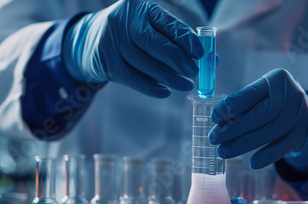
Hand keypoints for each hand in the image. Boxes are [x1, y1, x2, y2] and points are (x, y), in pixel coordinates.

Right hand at [63, 0, 203, 97]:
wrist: (93, 41)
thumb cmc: (135, 35)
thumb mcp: (154, 28)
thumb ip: (181, 41)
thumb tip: (213, 60)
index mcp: (141, 7)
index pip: (166, 22)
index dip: (185, 38)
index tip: (201, 53)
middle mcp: (123, 20)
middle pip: (152, 43)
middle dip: (177, 60)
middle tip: (194, 72)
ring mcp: (111, 41)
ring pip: (143, 63)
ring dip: (168, 77)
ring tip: (186, 85)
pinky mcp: (106, 62)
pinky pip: (132, 78)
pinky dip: (151, 87)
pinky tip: (166, 92)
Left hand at [208, 68, 307, 170]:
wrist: (307, 115)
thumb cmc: (274, 102)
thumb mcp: (263, 93)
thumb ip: (244, 103)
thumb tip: (219, 122)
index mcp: (277, 79)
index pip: (250, 95)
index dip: (230, 107)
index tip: (214, 118)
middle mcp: (292, 95)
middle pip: (260, 115)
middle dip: (233, 129)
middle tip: (214, 138)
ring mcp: (300, 115)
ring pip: (269, 132)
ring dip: (243, 144)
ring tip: (223, 151)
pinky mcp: (303, 134)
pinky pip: (283, 147)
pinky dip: (267, 156)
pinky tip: (252, 163)